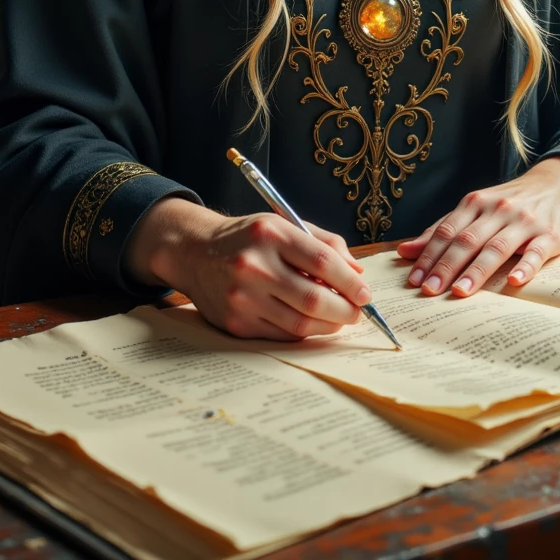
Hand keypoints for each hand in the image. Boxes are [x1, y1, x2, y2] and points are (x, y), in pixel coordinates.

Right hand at [124, 196, 372, 340]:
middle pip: (314, 299)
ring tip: (338, 320)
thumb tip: (357, 273)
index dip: (350, 282)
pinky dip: (303, 334)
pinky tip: (312, 325)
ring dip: (328, 326)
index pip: (322, 261)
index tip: (365, 293)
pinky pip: (280, 335)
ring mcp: (242, 297)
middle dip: (344, 310)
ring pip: (300, 324)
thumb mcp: (284, 224)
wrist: (194, 252)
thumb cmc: (249, 237)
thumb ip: (324, 243)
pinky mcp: (235, 323)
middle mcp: (254, 265)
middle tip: (356, 312)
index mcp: (271, 233)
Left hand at [396, 155, 559, 297]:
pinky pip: (536, 252)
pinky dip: (525, 267)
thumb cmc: (510, 203)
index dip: (429, 255)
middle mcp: (497, 210)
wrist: (558, 186)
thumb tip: (405, 251)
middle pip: (467, 240)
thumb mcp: (475, 209)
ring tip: (460, 291)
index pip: (447, 231)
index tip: (414, 280)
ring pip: (496, 247)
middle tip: (429, 290)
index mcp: (475, 203)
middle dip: (446, 266)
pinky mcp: (550, 235)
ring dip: (477, 271)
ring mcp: (524, 222)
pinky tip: (514, 282)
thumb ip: (443, 229)